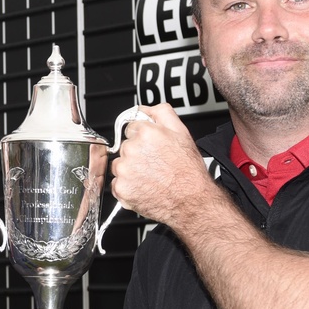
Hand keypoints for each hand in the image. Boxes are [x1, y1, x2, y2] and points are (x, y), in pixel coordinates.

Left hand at [110, 103, 219, 227]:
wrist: (191, 200)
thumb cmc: (188, 171)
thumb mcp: (182, 132)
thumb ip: (161, 112)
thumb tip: (145, 108)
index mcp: (145, 133)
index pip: (131, 128)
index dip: (142, 138)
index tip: (151, 147)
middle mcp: (131, 150)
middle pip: (125, 147)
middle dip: (137, 154)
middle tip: (154, 163)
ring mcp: (125, 170)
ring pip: (119, 165)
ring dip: (130, 170)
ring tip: (150, 176)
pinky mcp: (121, 189)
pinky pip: (117, 184)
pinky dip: (127, 187)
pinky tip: (144, 186)